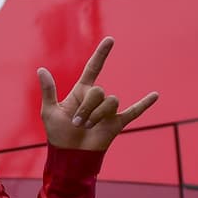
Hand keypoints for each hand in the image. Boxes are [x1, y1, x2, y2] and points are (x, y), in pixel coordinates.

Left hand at [38, 37, 157, 151]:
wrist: (70, 156)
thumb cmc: (58, 135)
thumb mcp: (49, 112)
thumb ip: (48, 91)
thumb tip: (41, 69)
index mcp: (81, 92)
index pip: (94, 68)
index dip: (102, 54)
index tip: (110, 40)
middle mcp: (96, 99)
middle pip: (100, 91)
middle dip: (87, 107)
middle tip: (77, 123)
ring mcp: (107, 111)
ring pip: (111, 102)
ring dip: (97, 115)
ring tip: (88, 127)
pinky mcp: (116, 123)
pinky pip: (134, 111)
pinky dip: (144, 104)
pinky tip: (155, 95)